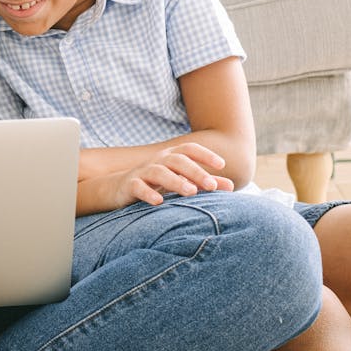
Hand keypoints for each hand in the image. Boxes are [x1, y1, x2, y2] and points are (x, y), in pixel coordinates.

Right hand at [104, 143, 233, 208]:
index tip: (222, 164)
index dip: (205, 154)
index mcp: (171, 157)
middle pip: (177, 160)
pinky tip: (159, 201)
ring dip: (176, 181)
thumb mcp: (180, 181)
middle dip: (195, 171)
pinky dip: (148, 193)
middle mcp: (158, 161)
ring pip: (159, 172)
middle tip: (211, 185)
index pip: (189, 149)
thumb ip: (204, 182)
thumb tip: (231, 186)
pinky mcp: (130, 185)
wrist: (119, 188)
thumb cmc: (156, 184)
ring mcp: (143, 172)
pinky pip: (138, 186)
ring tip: (190, 191)